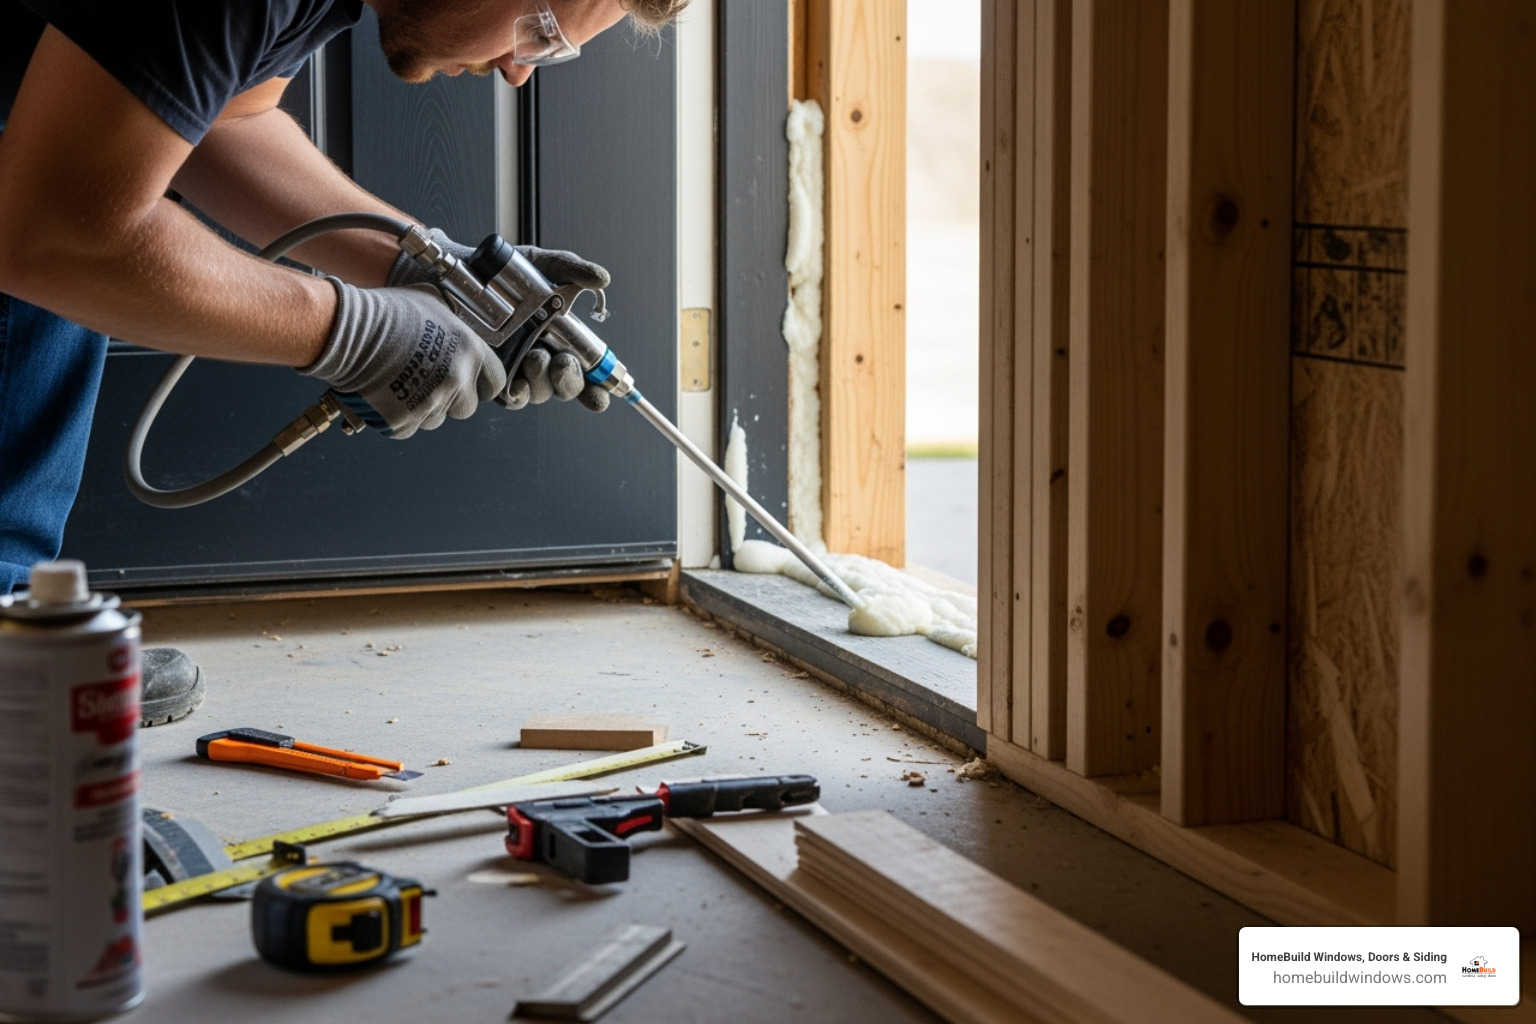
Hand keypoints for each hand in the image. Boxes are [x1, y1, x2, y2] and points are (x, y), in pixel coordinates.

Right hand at [302, 279, 506, 439]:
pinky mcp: (405, 420)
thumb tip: (453, 323)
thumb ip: (451, 322)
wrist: (348, 331)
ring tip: (401, 385)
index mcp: (469, 351)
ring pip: (436, 420)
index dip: (481, 384)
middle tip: (428, 383)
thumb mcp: (431, 303)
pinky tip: (385, 395)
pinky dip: (398, 417)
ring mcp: (431, 403)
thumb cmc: (386, 312)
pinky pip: (408, 428)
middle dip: (451, 399)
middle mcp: (456, 380)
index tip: (472, 384)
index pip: (495, 382)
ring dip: (423, 408)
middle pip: (466, 407)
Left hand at [387, 229, 611, 412]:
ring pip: (539, 391)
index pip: (584, 368)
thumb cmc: (493, 270)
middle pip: (565, 385)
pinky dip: (517, 391)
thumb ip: (569, 269)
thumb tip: (602, 279)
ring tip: (535, 358)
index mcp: (556, 335)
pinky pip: (509, 395)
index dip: (596, 385)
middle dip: (570, 381)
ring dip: (544, 381)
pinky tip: (516, 377)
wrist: (449, 273)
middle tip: (564, 363)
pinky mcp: (489, 375)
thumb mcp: (536, 264)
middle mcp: (538, 355)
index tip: (603, 392)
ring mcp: (514, 367)